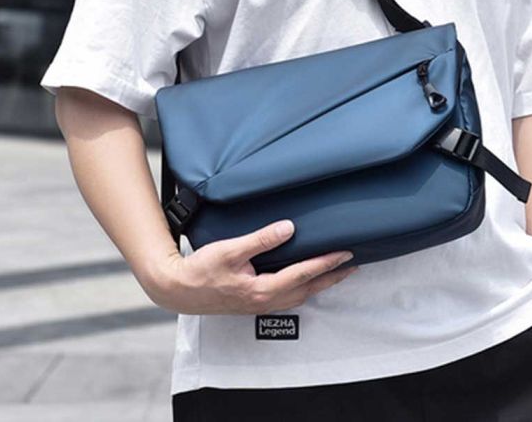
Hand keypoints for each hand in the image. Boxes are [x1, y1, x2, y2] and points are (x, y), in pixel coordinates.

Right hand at [144, 219, 357, 314]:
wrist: (178, 291)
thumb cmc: (201, 270)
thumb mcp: (230, 249)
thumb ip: (260, 239)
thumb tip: (288, 228)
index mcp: (263, 289)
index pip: (304, 273)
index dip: (327, 262)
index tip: (346, 253)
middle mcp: (265, 300)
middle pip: (308, 288)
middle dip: (332, 277)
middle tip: (353, 266)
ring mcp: (260, 304)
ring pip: (300, 295)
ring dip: (320, 284)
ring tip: (336, 273)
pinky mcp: (254, 302)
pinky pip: (288, 297)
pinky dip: (303, 288)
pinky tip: (305, 281)